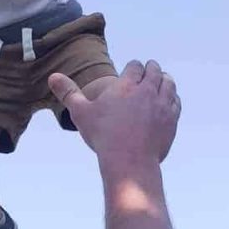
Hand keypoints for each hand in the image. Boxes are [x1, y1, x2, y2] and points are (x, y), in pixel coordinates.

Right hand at [52, 59, 179, 170]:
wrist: (130, 162)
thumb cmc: (103, 136)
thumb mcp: (81, 113)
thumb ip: (68, 92)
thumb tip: (52, 76)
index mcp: (126, 85)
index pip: (135, 66)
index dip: (133, 67)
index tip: (131, 69)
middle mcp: (148, 91)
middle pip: (154, 71)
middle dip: (150, 69)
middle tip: (148, 70)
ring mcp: (162, 105)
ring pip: (168, 84)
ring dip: (164, 79)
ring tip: (161, 80)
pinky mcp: (171, 120)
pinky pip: (176, 102)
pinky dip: (172, 97)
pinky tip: (169, 100)